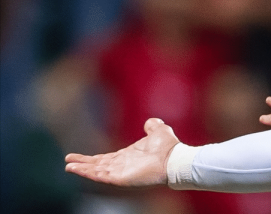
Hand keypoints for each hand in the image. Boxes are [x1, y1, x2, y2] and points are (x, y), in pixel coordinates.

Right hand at [65, 118, 179, 186]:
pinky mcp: (120, 178)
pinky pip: (101, 176)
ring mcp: (120, 172)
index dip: (92, 158)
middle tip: (68, 162)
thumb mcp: (159, 131)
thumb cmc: (168, 147)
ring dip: (82, 169)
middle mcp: (122, 165)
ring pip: (96, 171)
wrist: (174, 158)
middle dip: (83, 164)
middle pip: (97, 165)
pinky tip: (77, 169)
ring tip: (68, 166)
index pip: (106, 158)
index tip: (79, 157)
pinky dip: (88, 173)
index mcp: (127, 156)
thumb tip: (150, 121)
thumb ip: (152, 126)